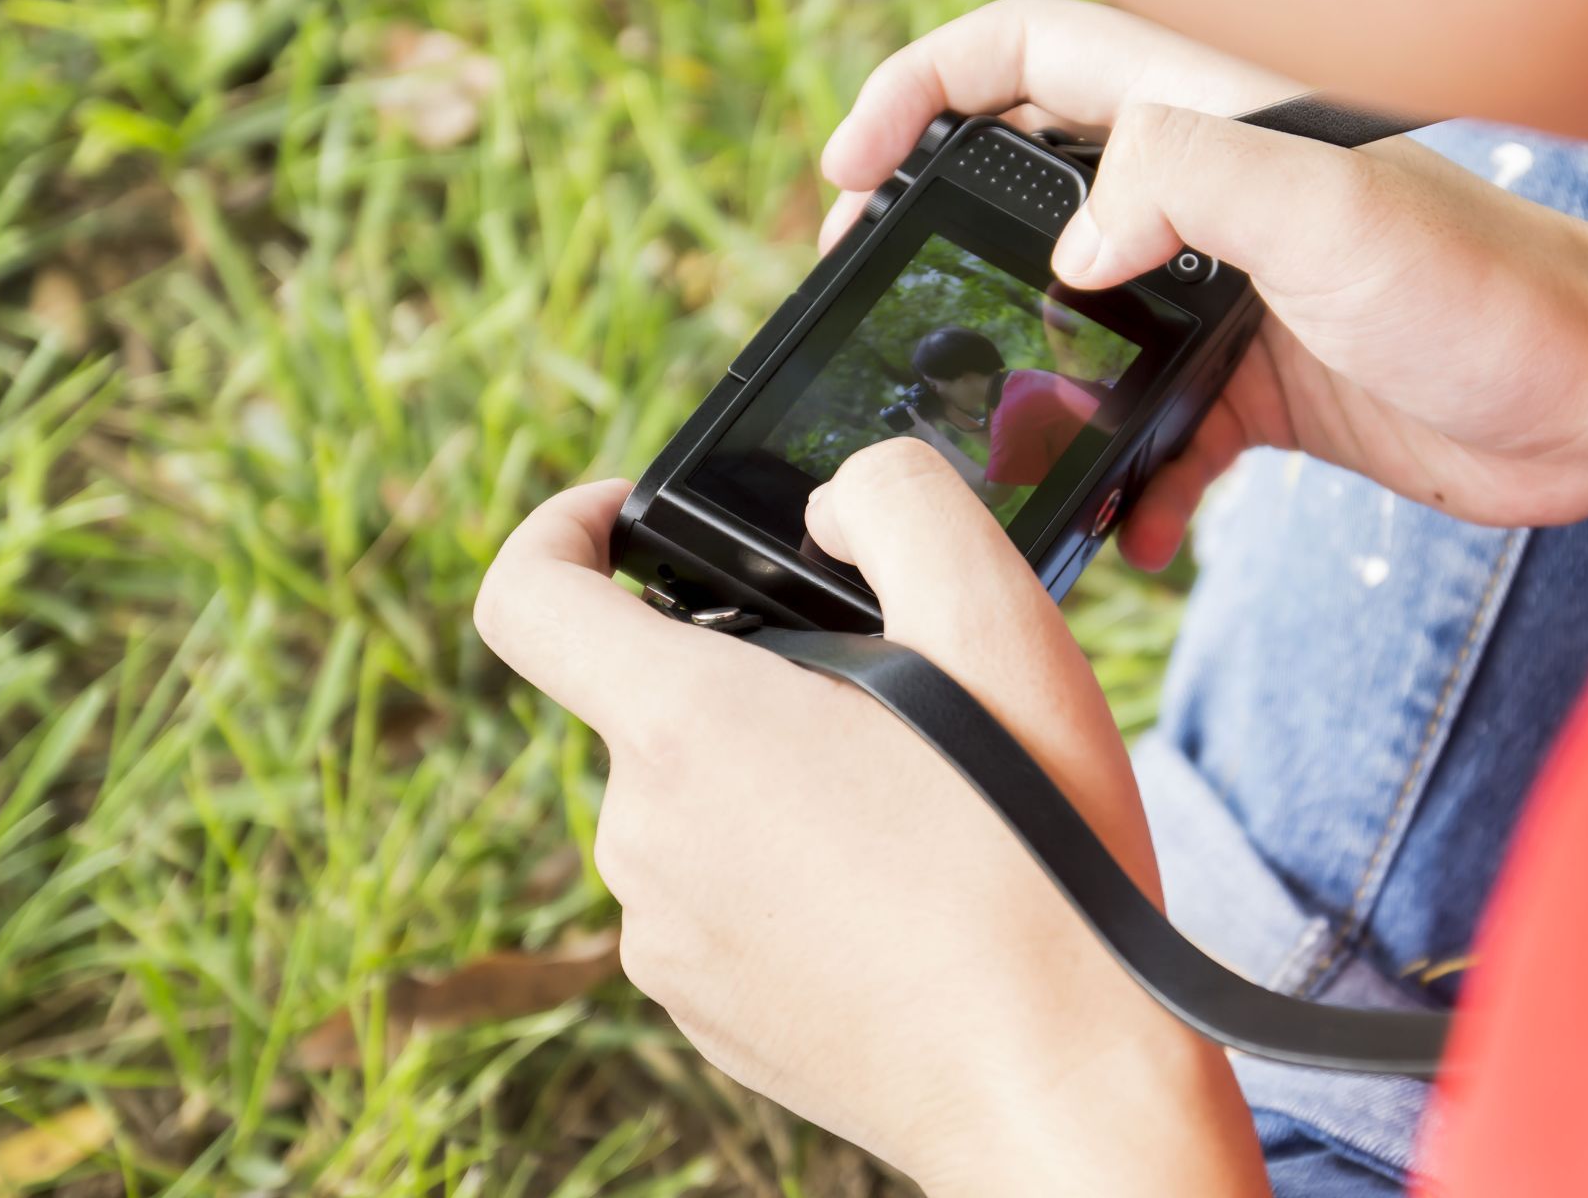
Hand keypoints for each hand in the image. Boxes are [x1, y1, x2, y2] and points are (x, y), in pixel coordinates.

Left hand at [473, 443, 1268, 1196]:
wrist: (1060, 1087)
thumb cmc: (1036, 856)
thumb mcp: (998, 621)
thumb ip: (898, 502)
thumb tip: (830, 508)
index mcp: (687, 728)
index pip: (527, 595)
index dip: (564, 528)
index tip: (627, 519)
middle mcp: (643, 837)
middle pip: (655, 703)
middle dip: (757, 674)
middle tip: (898, 699)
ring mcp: (665, 942)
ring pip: (699, 803)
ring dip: (783, 778)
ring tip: (920, 811)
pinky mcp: (707, 1018)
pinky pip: (723, 900)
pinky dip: (792, 874)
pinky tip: (903, 897)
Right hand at [824, 0, 1587, 563]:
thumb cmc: (1499, 293)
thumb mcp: (1331, 212)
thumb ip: (1179, 182)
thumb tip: (1067, 246)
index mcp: (1219, 113)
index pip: (1031, 52)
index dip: (923, 86)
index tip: (852, 164)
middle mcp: (1218, 189)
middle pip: (1032, 181)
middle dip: (942, 237)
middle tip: (878, 297)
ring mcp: (1237, 289)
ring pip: (1083, 317)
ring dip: (1030, 378)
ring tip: (988, 438)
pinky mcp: (1267, 382)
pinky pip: (1158, 422)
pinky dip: (1130, 475)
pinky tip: (1131, 527)